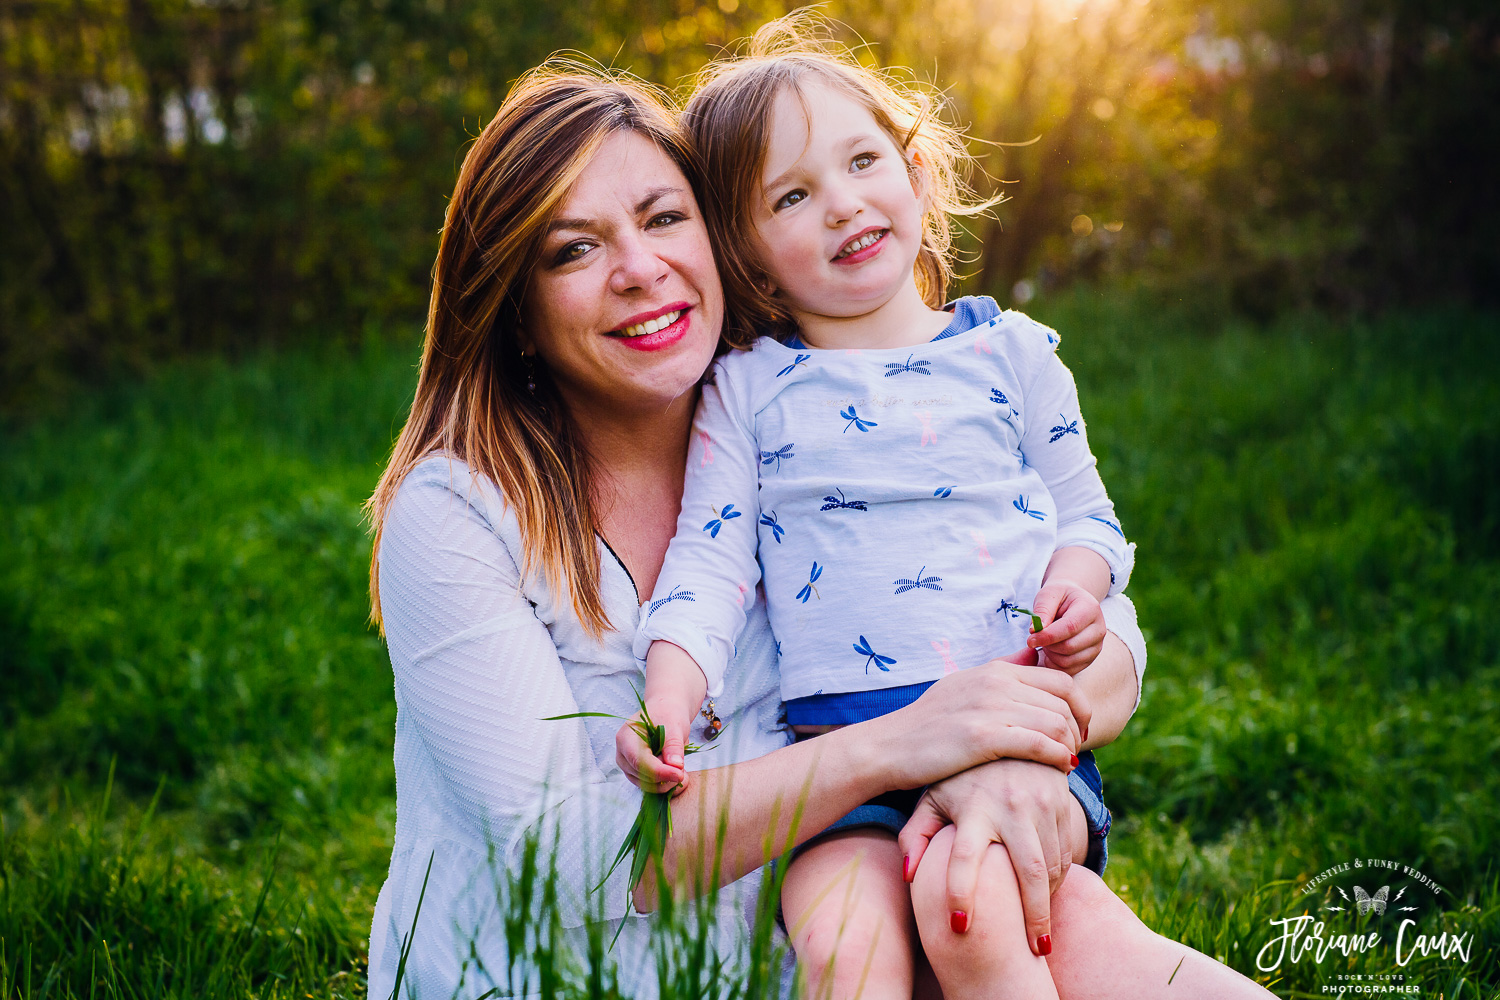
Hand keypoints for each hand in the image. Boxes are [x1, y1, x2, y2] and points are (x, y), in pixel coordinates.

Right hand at [614, 700, 692, 796]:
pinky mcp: (636, 773)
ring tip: (682, 771)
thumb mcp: (674, 725)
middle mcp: (622, 754)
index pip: (640, 762)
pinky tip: (676, 775)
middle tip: (684, 772)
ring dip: (666, 783)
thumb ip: (674, 746)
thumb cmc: (668, 715)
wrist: (665, 712)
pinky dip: (664, 784)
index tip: (680, 774)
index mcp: (626, 738)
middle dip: (665, 779)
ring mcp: (627, 765)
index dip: (660, 772)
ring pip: (645, 785)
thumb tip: (675, 766)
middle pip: (642, 776)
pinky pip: (649, 785)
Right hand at [869, 657, 1087, 791]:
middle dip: (1078, 727)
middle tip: (1077, 748)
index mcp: (994, 670)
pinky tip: (1060, 768)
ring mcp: (989, 708)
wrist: (889, 746)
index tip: (1079, 727)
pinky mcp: (983, 737)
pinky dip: (1058, 757)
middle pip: (1063, 701)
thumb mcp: (963, 685)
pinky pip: (1040, 744)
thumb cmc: (928, 724)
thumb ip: (1000, 672)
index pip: (1059, 679)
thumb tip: (1031, 655)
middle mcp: (995, 683)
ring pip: (1056, 723)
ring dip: (1070, 745)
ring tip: (1068, 761)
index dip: (1079, 704)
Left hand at [898, 758, 1082, 955]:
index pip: (964, 858)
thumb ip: (915, 834)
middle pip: (1027, 872)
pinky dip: (1058, 879)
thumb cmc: (958, 775)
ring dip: (1048, 902)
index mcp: (972, 806)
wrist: (1006, 730)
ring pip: (1053, 867)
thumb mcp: (932, 796)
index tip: (958, 927)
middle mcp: (1010, 805)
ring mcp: (1040, 803)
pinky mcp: (1061, 803)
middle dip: (1033, 918)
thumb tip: (908, 877)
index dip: (960, 893)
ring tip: (1039, 932)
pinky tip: (1045, 894)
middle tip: (1034, 953)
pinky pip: (1065, 852)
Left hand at [1027, 581, 1105, 672]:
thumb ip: (1042, 609)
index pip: (1069, 627)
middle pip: (1069, 647)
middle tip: (1037, 638)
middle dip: (1047, 645)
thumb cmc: (1059, 597)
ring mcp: (1096, 646)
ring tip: (1045, 642)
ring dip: (1050, 655)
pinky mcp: (1090, 659)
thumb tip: (1035, 630)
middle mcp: (1098, 629)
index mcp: (1090, 609)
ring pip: (1069, 662)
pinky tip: (1050, 652)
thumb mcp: (1048, 594)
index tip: (1030, 639)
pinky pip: (1069, 670)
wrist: (1073, 603)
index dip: (1047, 636)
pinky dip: (1055, 664)